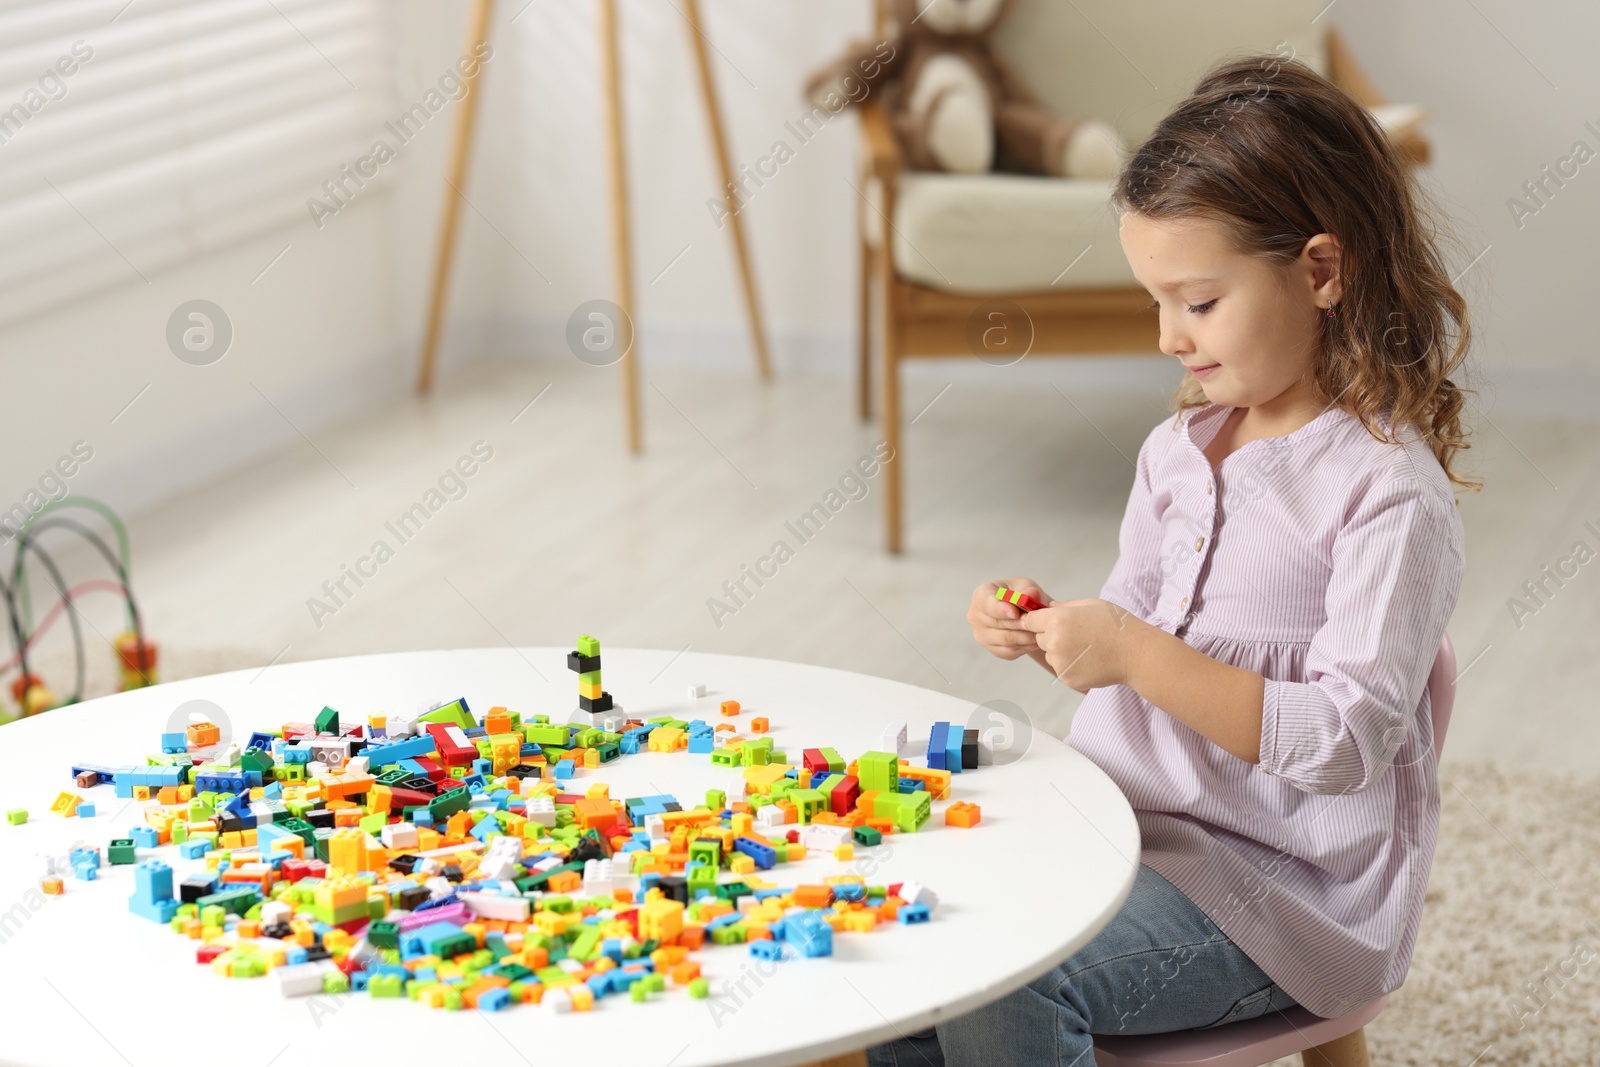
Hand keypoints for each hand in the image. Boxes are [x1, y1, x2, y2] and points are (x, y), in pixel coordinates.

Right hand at [969, 578, 1052, 660]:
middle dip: (1019, 624)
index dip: (1001, 610)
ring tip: (1040, 631)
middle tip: (1037, 624)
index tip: (1016, 613)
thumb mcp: (1026, 586)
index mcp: (981, 595)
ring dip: (1025, 637)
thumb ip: (1029, 590)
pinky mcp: (992, 649)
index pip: (987, 604)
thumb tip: (1031, 595)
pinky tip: (1036, 640)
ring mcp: (981, 635)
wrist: (1022, 612)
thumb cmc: (1021, 595)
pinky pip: (1009, 651)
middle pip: (997, 623)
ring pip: (1005, 639)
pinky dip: (1025, 647)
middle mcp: (976, 616)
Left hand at [1019, 598, 1148, 692]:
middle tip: (1076, 634)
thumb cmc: (1116, 625)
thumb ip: (1064, 606)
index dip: (1037, 620)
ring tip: (1086, 648)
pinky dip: (1070, 665)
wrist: (1136, 653)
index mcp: (1057, 620)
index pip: (1030, 620)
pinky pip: (1061, 669)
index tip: (1044, 621)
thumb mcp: (1090, 604)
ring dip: (1060, 652)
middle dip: (1050, 635)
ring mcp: (1060, 663)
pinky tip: (1089, 660)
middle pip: (1039, 638)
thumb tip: (1047, 609)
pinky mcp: (1067, 678)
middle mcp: (1054, 642)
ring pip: (1050, 655)